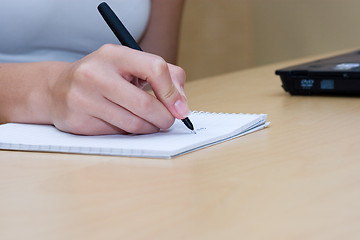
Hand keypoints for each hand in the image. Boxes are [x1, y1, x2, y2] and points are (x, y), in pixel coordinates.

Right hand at [48, 44, 189, 134]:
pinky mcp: (77, 122)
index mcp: (113, 54)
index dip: (172, 92)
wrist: (57, 89)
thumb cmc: (103, 77)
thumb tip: (182, 105)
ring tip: (148, 123)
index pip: (155, 68)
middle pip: (144, 104)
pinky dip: (128, 134)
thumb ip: (165, 76)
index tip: (180, 109)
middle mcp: (94, 74)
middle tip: (167, 121)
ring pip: (132, 124)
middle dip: (164, 118)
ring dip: (148, 128)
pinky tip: (124, 124)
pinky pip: (116, 135)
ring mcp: (82, 99)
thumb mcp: (131, 65)